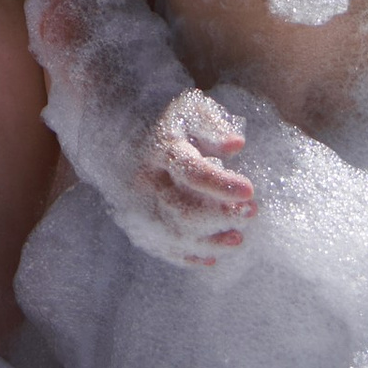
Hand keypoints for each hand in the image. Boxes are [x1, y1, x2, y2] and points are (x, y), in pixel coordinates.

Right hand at [130, 89, 254, 265]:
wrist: (115, 131)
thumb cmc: (164, 119)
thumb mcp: (189, 110)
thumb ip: (213, 127)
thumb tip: (237, 144)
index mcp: (161, 150)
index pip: (191, 172)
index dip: (221, 185)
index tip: (249, 190)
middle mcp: (146, 182)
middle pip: (182, 211)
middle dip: (221, 216)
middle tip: (251, 212)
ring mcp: (138, 207)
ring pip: (173, 236)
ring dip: (209, 242)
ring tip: (238, 240)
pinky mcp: (136, 224)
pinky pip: (162, 248)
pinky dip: (188, 256)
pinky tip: (212, 256)